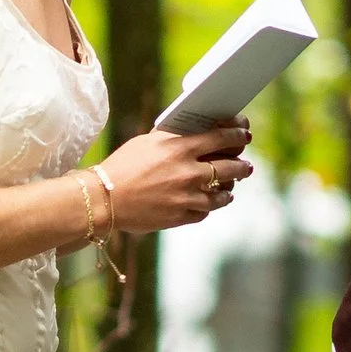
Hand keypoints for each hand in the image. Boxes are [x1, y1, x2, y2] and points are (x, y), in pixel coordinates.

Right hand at [97, 122, 252, 233]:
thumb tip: (191, 134)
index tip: (244, 136)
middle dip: (242, 166)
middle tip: (246, 166)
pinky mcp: (181, 216)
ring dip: (229, 190)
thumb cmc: (122, 166)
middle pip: (230, 168)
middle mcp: (189, 172)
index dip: (237, 136)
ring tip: (230, 188)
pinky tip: (210, 203)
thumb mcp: (148, 142)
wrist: (104, 198)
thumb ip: (172, 139)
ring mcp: (187, 197)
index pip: (221, 138)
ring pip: (222, 194)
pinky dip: (209, 206)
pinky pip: (205, 212)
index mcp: (181, 148)